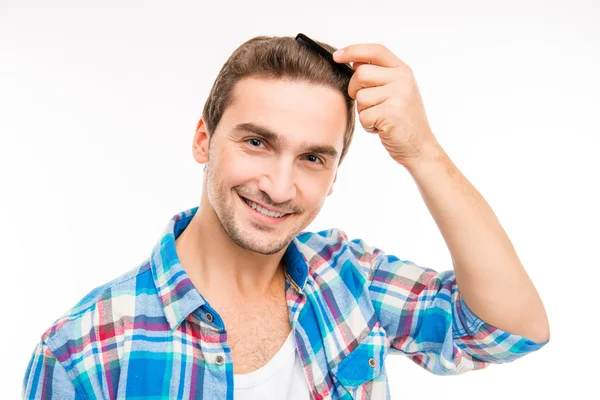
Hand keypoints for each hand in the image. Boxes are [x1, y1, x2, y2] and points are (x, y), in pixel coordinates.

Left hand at [333, 44, 439, 166]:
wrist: (419, 146)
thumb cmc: (402, 120)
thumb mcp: (395, 92)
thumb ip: (379, 76)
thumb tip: (354, 62)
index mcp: (403, 71)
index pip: (375, 51)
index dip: (353, 51)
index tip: (337, 56)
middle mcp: (403, 79)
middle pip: (361, 74)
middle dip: (355, 90)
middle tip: (368, 105)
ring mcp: (399, 95)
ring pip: (360, 97)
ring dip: (363, 112)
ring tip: (379, 118)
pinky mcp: (392, 113)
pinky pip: (363, 116)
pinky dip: (368, 126)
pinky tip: (381, 128)